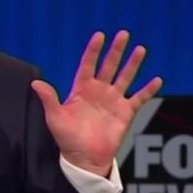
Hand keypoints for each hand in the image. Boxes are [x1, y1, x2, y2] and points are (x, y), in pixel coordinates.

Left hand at [31, 31, 161, 176]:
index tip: (100, 35)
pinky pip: (139, 98)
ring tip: (140, 49)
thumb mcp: (55, 118)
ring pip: (125, 77)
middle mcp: (99, 91)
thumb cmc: (67, 139)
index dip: (93, 50)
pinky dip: (148, 90)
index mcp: (81, 90)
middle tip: (123, 34)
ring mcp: (113, 101)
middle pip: (109, 66)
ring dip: (133, 64)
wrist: (84, 159)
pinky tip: (157, 80)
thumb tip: (36, 83)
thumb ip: (49, 99)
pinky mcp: (125, 113)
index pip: (88, 64)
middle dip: (116, 50)